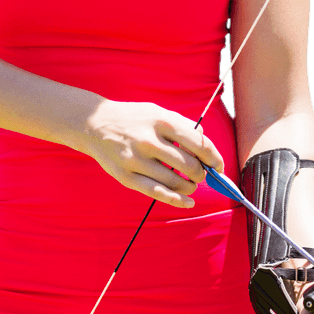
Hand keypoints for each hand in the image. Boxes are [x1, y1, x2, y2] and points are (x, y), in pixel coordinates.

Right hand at [80, 99, 223, 207]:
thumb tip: (205, 143)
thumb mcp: (157, 111)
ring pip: (175, 181)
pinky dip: (177, 200)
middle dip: (202, 174)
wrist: (94, 123)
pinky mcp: (126, 176)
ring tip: (191, 184)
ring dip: (190, 186)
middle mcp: (150, 140)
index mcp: (162, 121)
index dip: (214, 157)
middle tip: (202, 175)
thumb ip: (182, 125)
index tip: (219, 165)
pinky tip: (189, 202)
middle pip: (189, 165)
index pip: (198, 143)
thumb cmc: (133, 118)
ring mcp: (137, 159)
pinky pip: (157, 193)